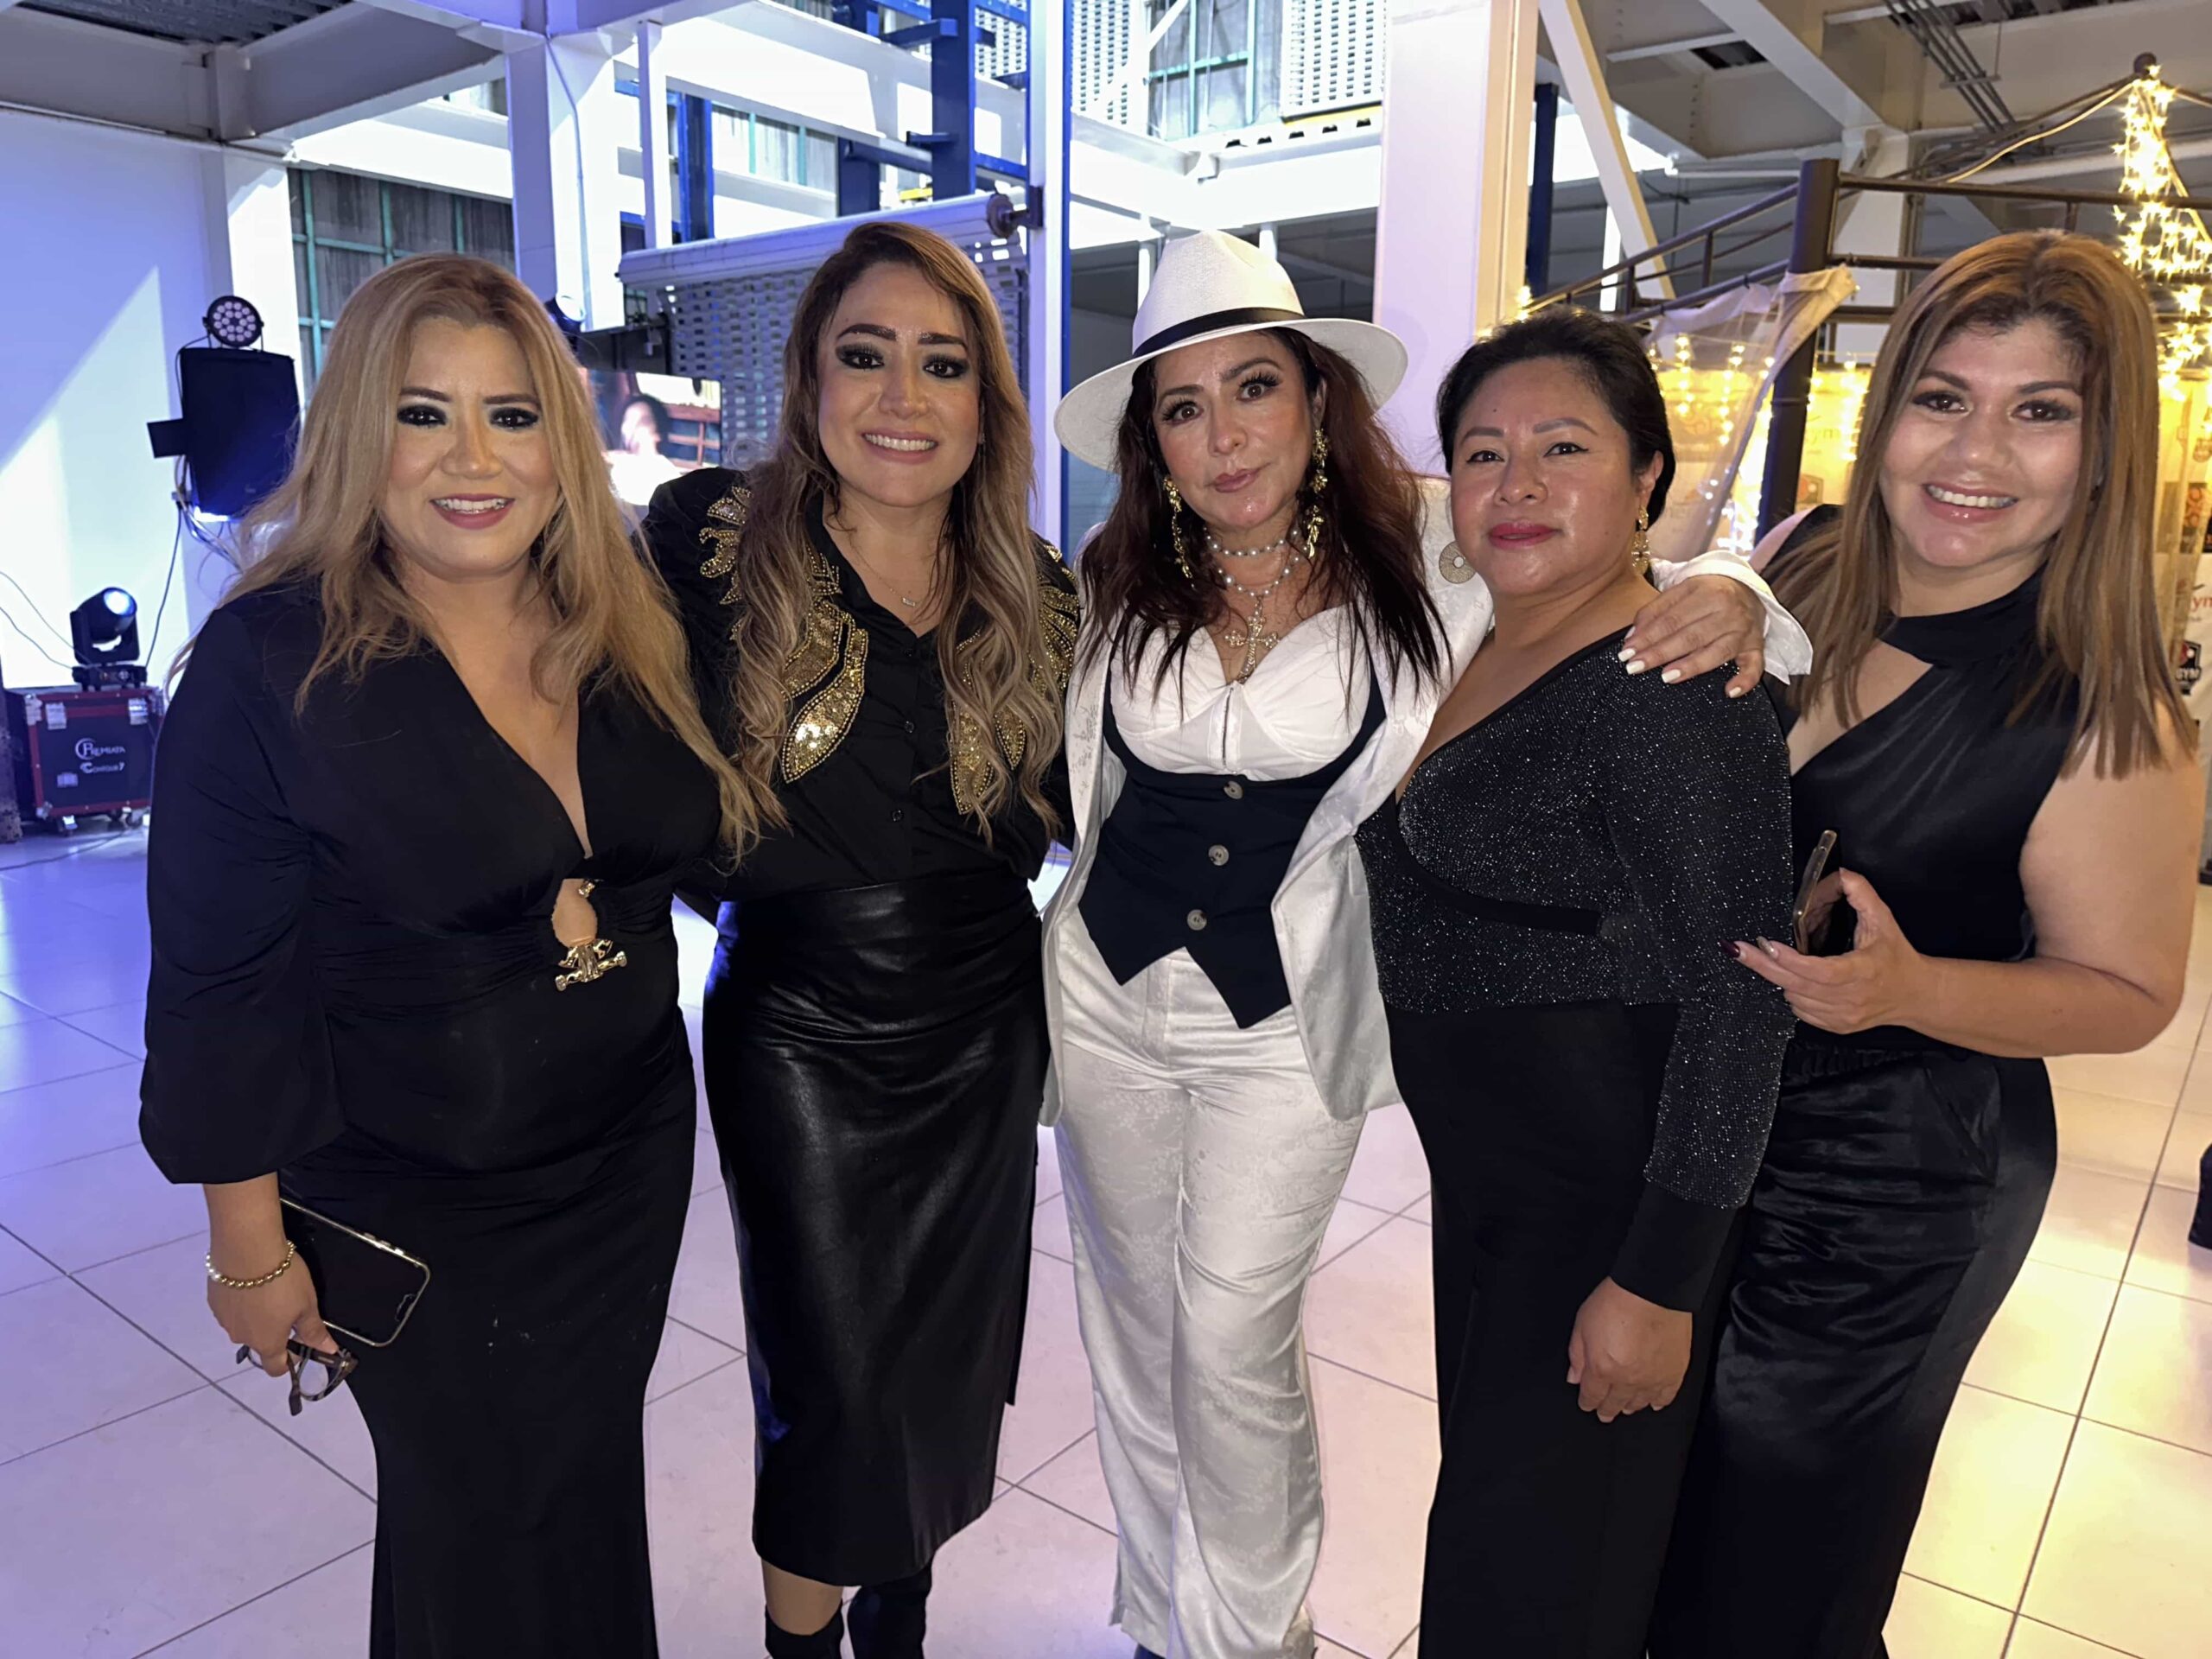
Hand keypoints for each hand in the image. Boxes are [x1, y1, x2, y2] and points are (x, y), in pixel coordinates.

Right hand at [209, 1249, 332, 1378]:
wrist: (246, 1249)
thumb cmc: (282, 1279)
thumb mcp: (307, 1304)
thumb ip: (314, 1330)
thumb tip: (329, 1351)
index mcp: (266, 1343)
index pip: (275, 1368)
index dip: (289, 1361)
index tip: (299, 1344)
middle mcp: (242, 1337)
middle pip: (260, 1344)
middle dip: (274, 1332)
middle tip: (287, 1307)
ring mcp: (224, 1320)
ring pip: (244, 1325)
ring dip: (256, 1316)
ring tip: (267, 1290)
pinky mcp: (213, 1301)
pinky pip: (231, 1309)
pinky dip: (241, 1302)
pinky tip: (249, 1283)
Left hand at [1567, 1277, 1691, 1421]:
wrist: (1653, 1291)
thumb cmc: (1617, 1301)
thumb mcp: (1582, 1324)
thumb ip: (1577, 1354)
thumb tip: (1575, 1377)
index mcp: (1601, 1369)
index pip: (1592, 1396)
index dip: (1588, 1402)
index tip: (1587, 1405)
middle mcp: (1627, 1380)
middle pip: (1615, 1403)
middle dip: (1607, 1409)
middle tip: (1605, 1414)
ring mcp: (1652, 1379)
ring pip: (1639, 1402)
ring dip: (1630, 1406)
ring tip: (1626, 1408)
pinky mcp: (1674, 1373)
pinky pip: (1665, 1396)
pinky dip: (1658, 1401)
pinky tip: (1654, 1403)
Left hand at [1624, 576, 1765, 697]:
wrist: (1749, 588)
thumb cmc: (1708, 593)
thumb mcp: (1683, 590)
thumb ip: (1657, 610)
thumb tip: (1633, 636)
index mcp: (1708, 593)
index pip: (1672, 619)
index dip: (1647, 636)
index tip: (1627, 652)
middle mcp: (1728, 612)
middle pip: (1690, 636)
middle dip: (1660, 653)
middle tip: (1635, 667)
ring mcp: (1744, 631)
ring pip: (1717, 652)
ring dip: (1692, 666)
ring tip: (1666, 677)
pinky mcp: (1756, 647)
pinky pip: (1755, 666)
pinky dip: (1745, 680)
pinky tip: (1729, 692)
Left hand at [1733, 869, 1925, 1033]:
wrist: (1915, 995)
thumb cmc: (1898, 959)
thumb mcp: (1883, 920)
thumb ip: (1862, 893)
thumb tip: (1842, 874)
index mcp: (1862, 972)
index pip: (1818, 970)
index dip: (1788, 959)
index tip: (1765, 944)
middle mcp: (1850, 998)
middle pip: (1795, 985)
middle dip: (1762, 965)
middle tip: (1738, 949)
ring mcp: (1841, 1016)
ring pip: (1793, 997)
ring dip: (1781, 977)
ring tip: (1779, 959)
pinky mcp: (1835, 1026)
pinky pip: (1800, 1011)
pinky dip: (1793, 993)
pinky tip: (1798, 979)